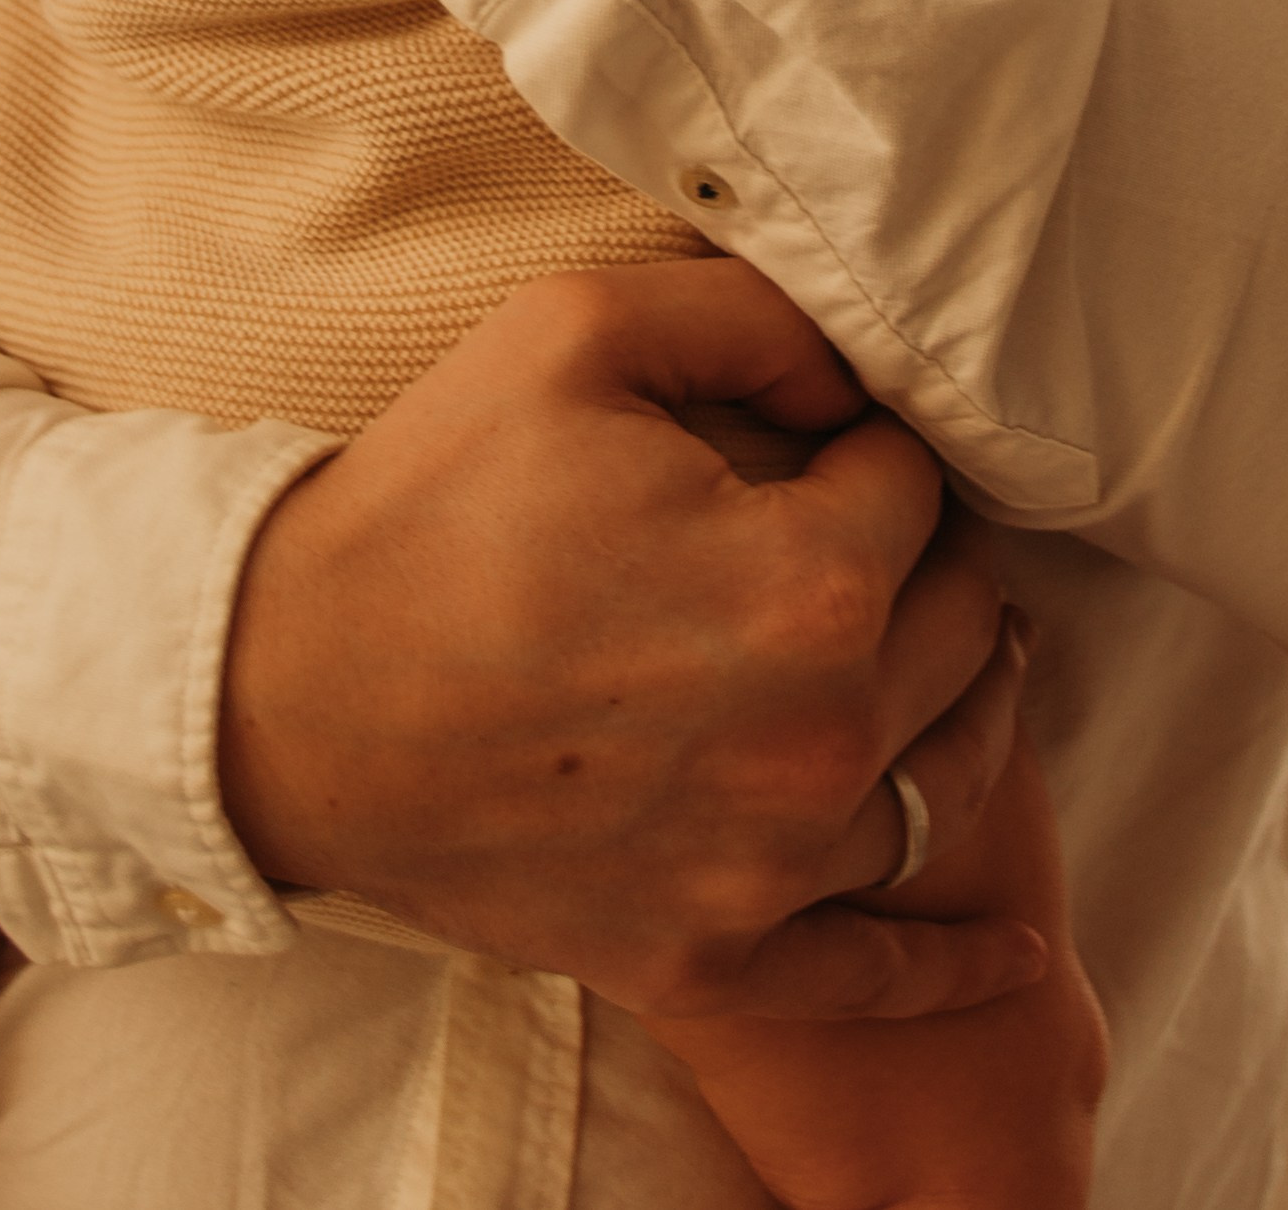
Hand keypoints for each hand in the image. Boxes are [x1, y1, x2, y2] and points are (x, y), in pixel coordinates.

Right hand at [219, 257, 1041, 1022]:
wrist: (278, 698)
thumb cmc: (428, 505)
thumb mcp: (575, 332)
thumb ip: (751, 315)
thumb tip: (852, 367)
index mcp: (807, 582)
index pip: (916, 486)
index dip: (861, 448)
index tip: (802, 447)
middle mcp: (819, 738)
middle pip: (961, 625)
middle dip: (920, 563)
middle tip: (853, 533)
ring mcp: (771, 868)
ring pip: (945, 775)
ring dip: (946, 706)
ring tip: (926, 661)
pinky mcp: (712, 956)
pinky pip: (880, 971)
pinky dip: (953, 959)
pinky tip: (1010, 950)